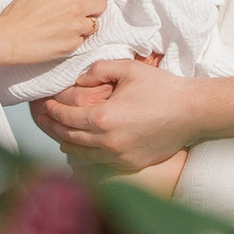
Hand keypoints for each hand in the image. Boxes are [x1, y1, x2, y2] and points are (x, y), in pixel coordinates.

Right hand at [0, 0, 116, 64]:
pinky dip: (75, 37)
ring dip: (86, 23)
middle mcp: (75, 9)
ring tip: (66, 24)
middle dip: (95, 4)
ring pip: (94, 23)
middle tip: (82, 8)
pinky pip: (83, 39)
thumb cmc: (18, 12)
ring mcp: (76, 28)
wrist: (9, 39)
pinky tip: (59, 36)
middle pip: (102, 4)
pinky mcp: (73, 45)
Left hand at [32, 59, 196, 170]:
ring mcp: (118, 157)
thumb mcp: (128, 69)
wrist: (192, 113)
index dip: (50, 110)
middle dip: (51, 126)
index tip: (43, 104)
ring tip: (57, 130)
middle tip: (41, 117)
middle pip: (66, 138)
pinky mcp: (129, 164)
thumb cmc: (162, 88)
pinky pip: (97, 161)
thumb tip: (79, 80)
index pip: (64, 118)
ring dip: (65, 141)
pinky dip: (84, 152)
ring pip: (79, 154)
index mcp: (104, 118)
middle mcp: (107, 143)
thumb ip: (98, 70)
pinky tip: (81, 143)